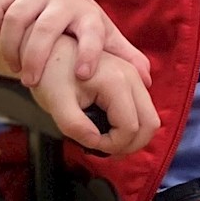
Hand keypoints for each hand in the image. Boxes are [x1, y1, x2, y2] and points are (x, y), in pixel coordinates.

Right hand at [0, 0, 152, 90]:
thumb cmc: (79, 26)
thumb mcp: (103, 38)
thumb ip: (123, 57)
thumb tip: (147, 78)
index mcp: (87, 15)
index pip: (91, 32)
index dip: (88, 53)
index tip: (82, 76)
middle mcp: (61, 1)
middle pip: (46, 28)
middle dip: (36, 57)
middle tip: (30, 82)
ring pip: (17, 18)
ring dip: (10, 46)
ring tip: (14, 67)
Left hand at [33, 38, 159, 155]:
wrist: (49, 50)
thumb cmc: (51, 74)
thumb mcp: (56, 103)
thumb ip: (75, 126)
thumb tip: (96, 143)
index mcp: (116, 81)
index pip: (129, 128)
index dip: (112, 145)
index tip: (90, 144)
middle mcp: (132, 76)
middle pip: (150, 124)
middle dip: (129, 145)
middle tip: (103, 150)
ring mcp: (134, 77)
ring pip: (150, 119)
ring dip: (132, 137)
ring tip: (106, 143)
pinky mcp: (132, 80)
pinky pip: (142, 111)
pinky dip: (132, 126)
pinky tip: (110, 130)